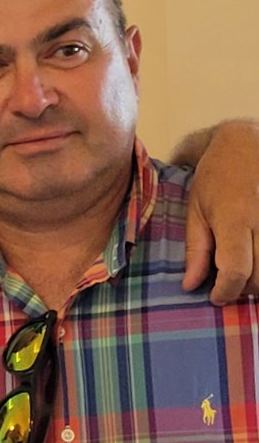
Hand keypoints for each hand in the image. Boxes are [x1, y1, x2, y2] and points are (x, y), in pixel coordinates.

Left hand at [182, 119, 258, 303]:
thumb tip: (190, 286)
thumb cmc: (217, 177)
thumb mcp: (196, 210)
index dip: (226, 291)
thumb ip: (196, 250)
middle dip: (243, 289)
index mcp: (235, 219)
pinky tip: (255, 258)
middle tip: (228, 284)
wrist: (247, 145)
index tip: (215, 297)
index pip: (237, 270)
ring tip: (244, 271)